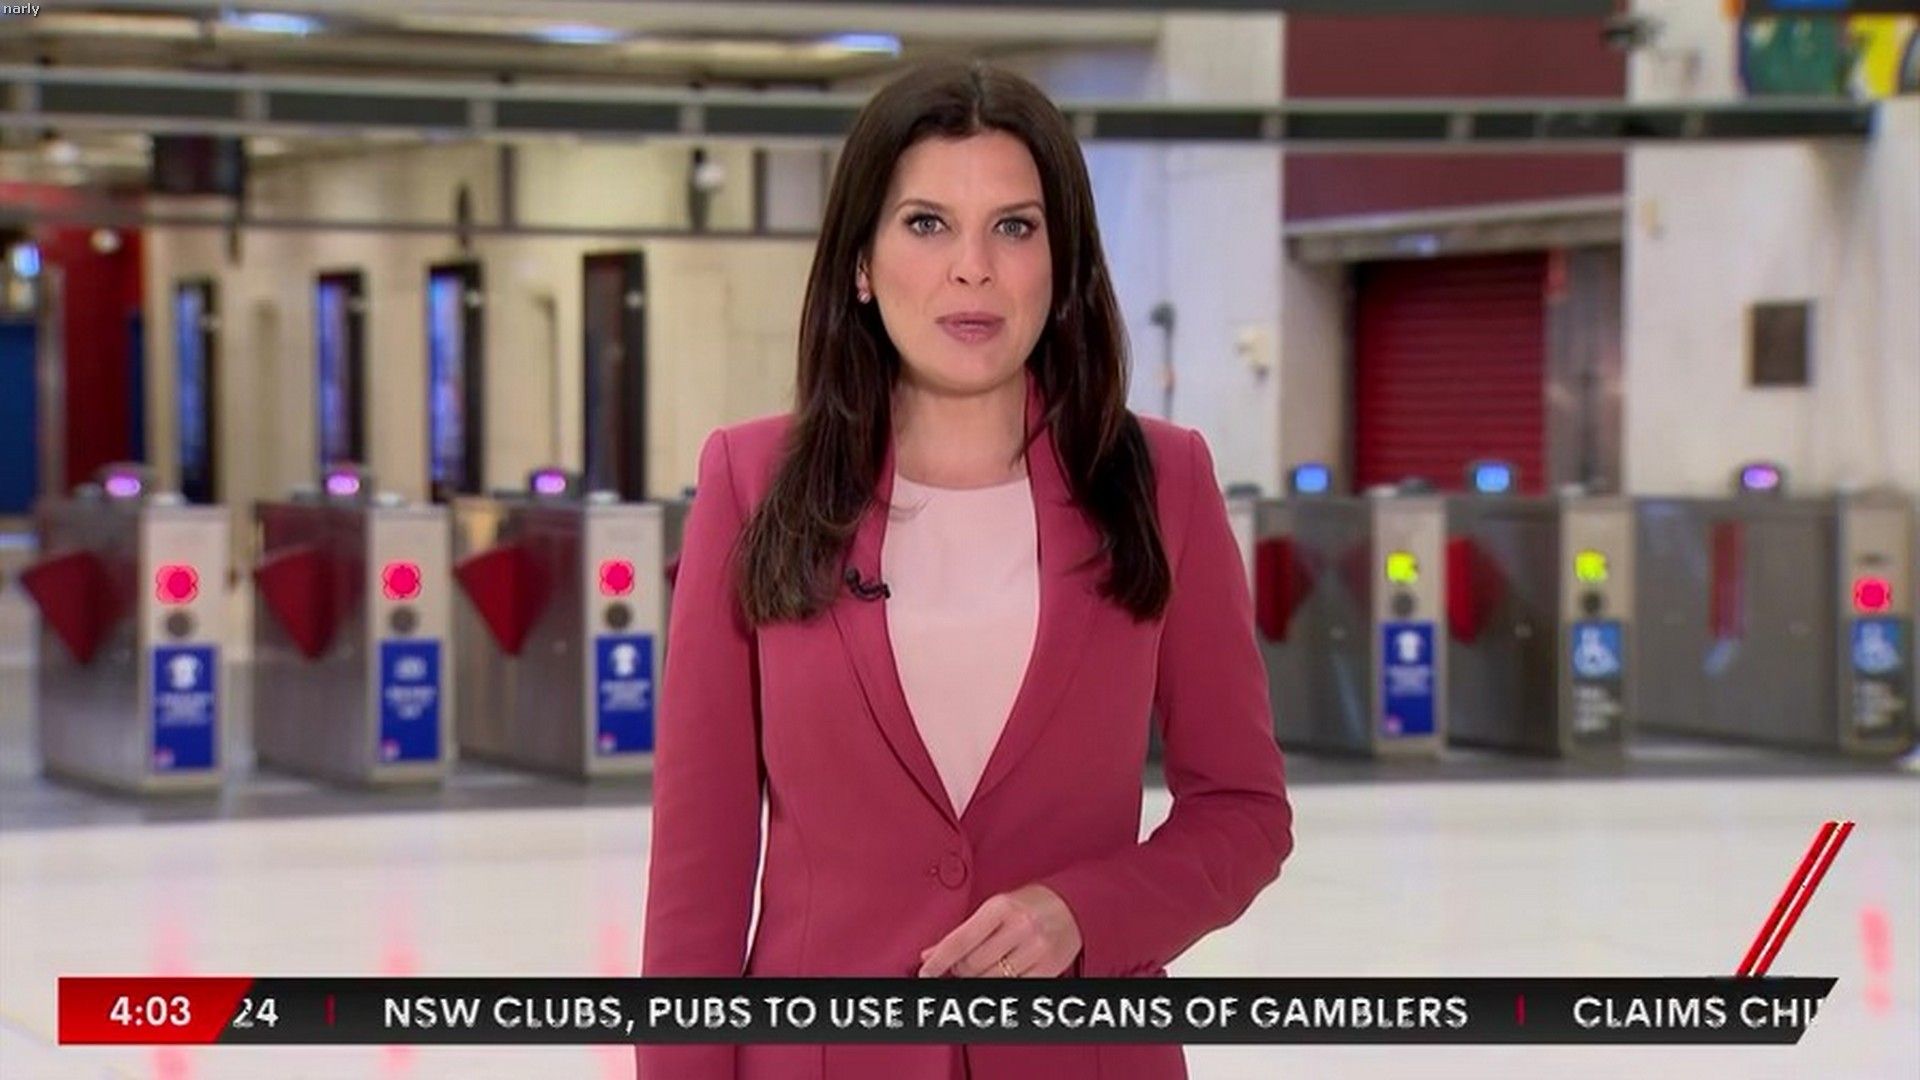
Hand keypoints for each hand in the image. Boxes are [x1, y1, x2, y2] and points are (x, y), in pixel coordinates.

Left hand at [918, 884, 1081, 977]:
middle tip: (961, 965)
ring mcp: (1036, 949)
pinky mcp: (1048, 969)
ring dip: (978, 979)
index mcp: (1001, 907)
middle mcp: (1019, 927)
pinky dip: (1000, 985)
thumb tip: (930, 954)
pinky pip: (1012, 988)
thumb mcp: (995, 908)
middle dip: (960, 969)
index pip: (960, 940)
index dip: (939, 960)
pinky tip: (1001, 974)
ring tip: (983, 967)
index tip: (925, 972)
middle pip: (972, 965)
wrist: (1074, 905)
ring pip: (990, 980)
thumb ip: (964, 931)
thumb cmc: (1029, 904)